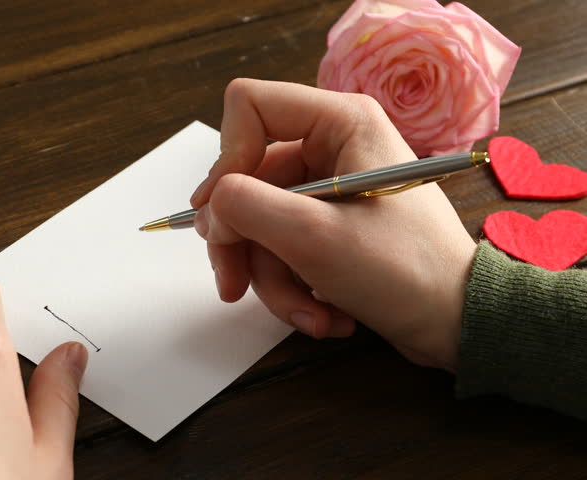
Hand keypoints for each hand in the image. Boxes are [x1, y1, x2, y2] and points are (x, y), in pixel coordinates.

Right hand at [190, 79, 475, 370]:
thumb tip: (210, 208)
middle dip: (244, 245)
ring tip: (308, 316)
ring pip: (259, 223)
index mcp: (340, 122)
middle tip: (236, 287)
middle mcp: (332, 145)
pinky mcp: (329, 224)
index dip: (225, 159)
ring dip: (274, 281)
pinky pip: (282, 247)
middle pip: (245, 180)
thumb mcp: (311, 236)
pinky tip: (325, 315)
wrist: (458, 323)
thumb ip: (244, 207)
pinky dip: (293, 288)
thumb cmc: (403, 271)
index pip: (248, 107)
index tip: (223, 216)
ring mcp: (330, 187)